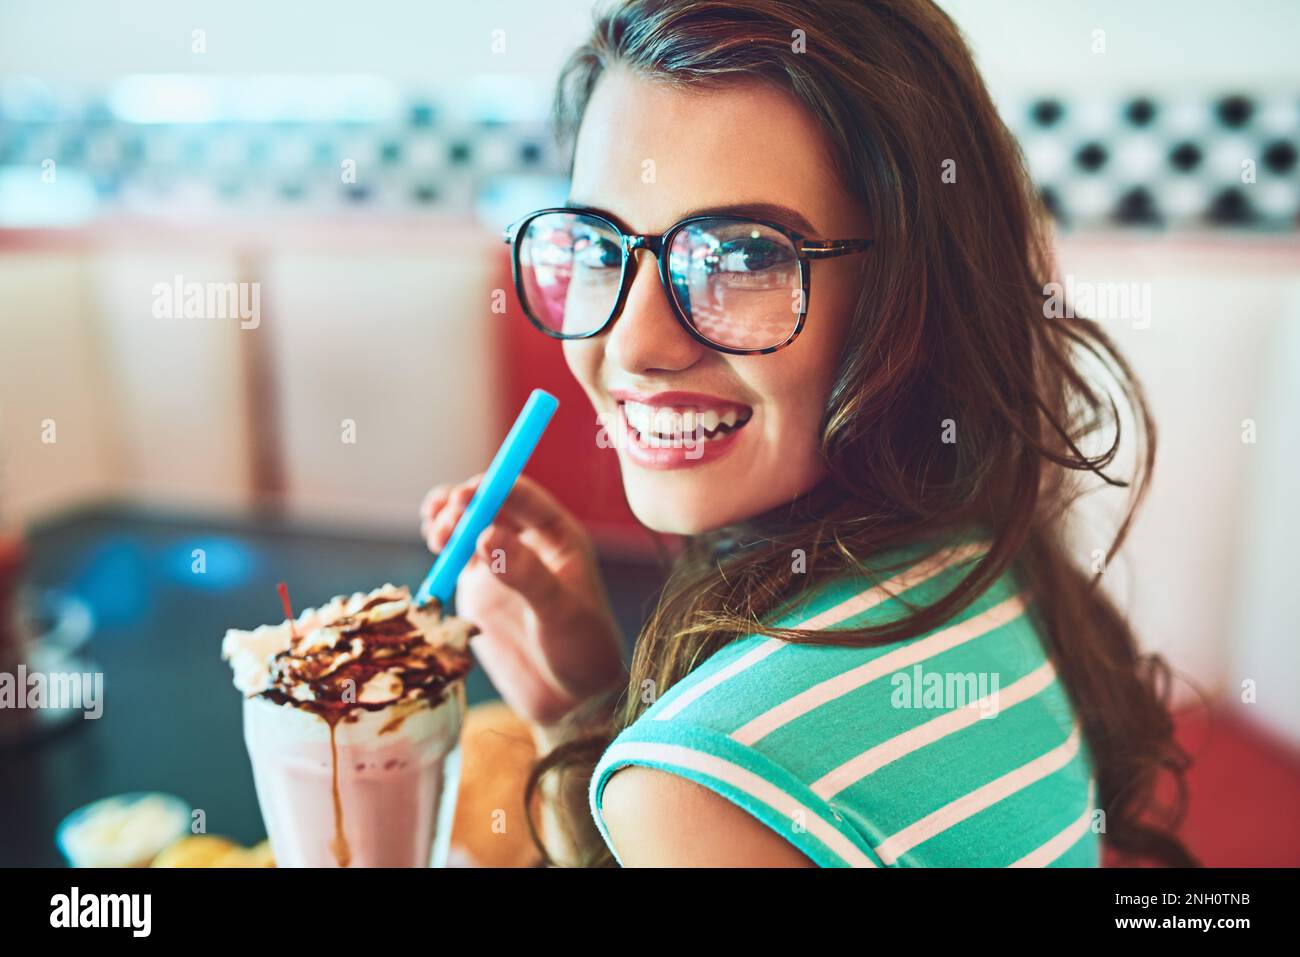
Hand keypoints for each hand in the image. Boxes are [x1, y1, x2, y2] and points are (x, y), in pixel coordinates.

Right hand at [420, 475, 625, 734]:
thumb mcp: (558, 612)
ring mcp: (500, 566)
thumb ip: (524, 573)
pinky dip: (439, 552)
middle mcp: (527, 544)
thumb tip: (484, 535)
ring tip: (436, 535)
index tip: (465, 495)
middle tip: (443, 518)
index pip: (521, 496)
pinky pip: (453, 559)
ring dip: (446, 522)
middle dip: (461, 504)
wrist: (572, 701)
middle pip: (487, 505)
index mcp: (557, 537)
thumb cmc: (582, 652)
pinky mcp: (479, 590)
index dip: (491, 489)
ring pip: (466, 528)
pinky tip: (433, 556)